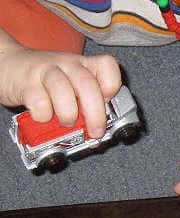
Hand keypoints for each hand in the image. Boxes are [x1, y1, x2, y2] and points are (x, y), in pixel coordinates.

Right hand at [0, 31, 120, 138]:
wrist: (8, 65)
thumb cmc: (47, 82)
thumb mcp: (72, 86)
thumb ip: (86, 104)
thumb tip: (99, 132)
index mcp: (84, 65)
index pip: (107, 65)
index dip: (112, 86)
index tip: (109, 103)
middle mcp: (67, 65)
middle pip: (87, 84)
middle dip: (95, 113)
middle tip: (95, 131)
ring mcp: (45, 71)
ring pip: (62, 89)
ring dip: (68, 113)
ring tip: (66, 122)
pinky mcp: (25, 83)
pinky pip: (38, 102)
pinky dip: (43, 116)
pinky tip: (43, 116)